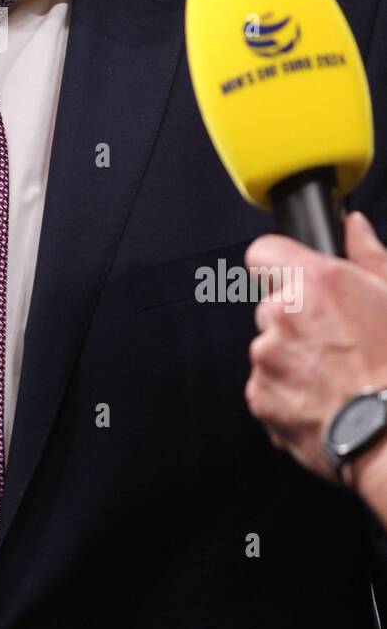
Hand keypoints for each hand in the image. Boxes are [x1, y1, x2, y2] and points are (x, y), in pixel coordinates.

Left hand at [244, 212, 386, 489]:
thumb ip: (368, 256)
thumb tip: (353, 226)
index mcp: (316, 283)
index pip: (264, 252)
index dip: (278, 264)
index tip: (292, 278)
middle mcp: (283, 315)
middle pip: (271, 306)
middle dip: (295, 321)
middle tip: (334, 344)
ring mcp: (267, 357)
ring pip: (269, 349)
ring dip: (291, 360)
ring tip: (335, 380)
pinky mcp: (260, 396)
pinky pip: (267, 387)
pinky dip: (287, 394)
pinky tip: (324, 402)